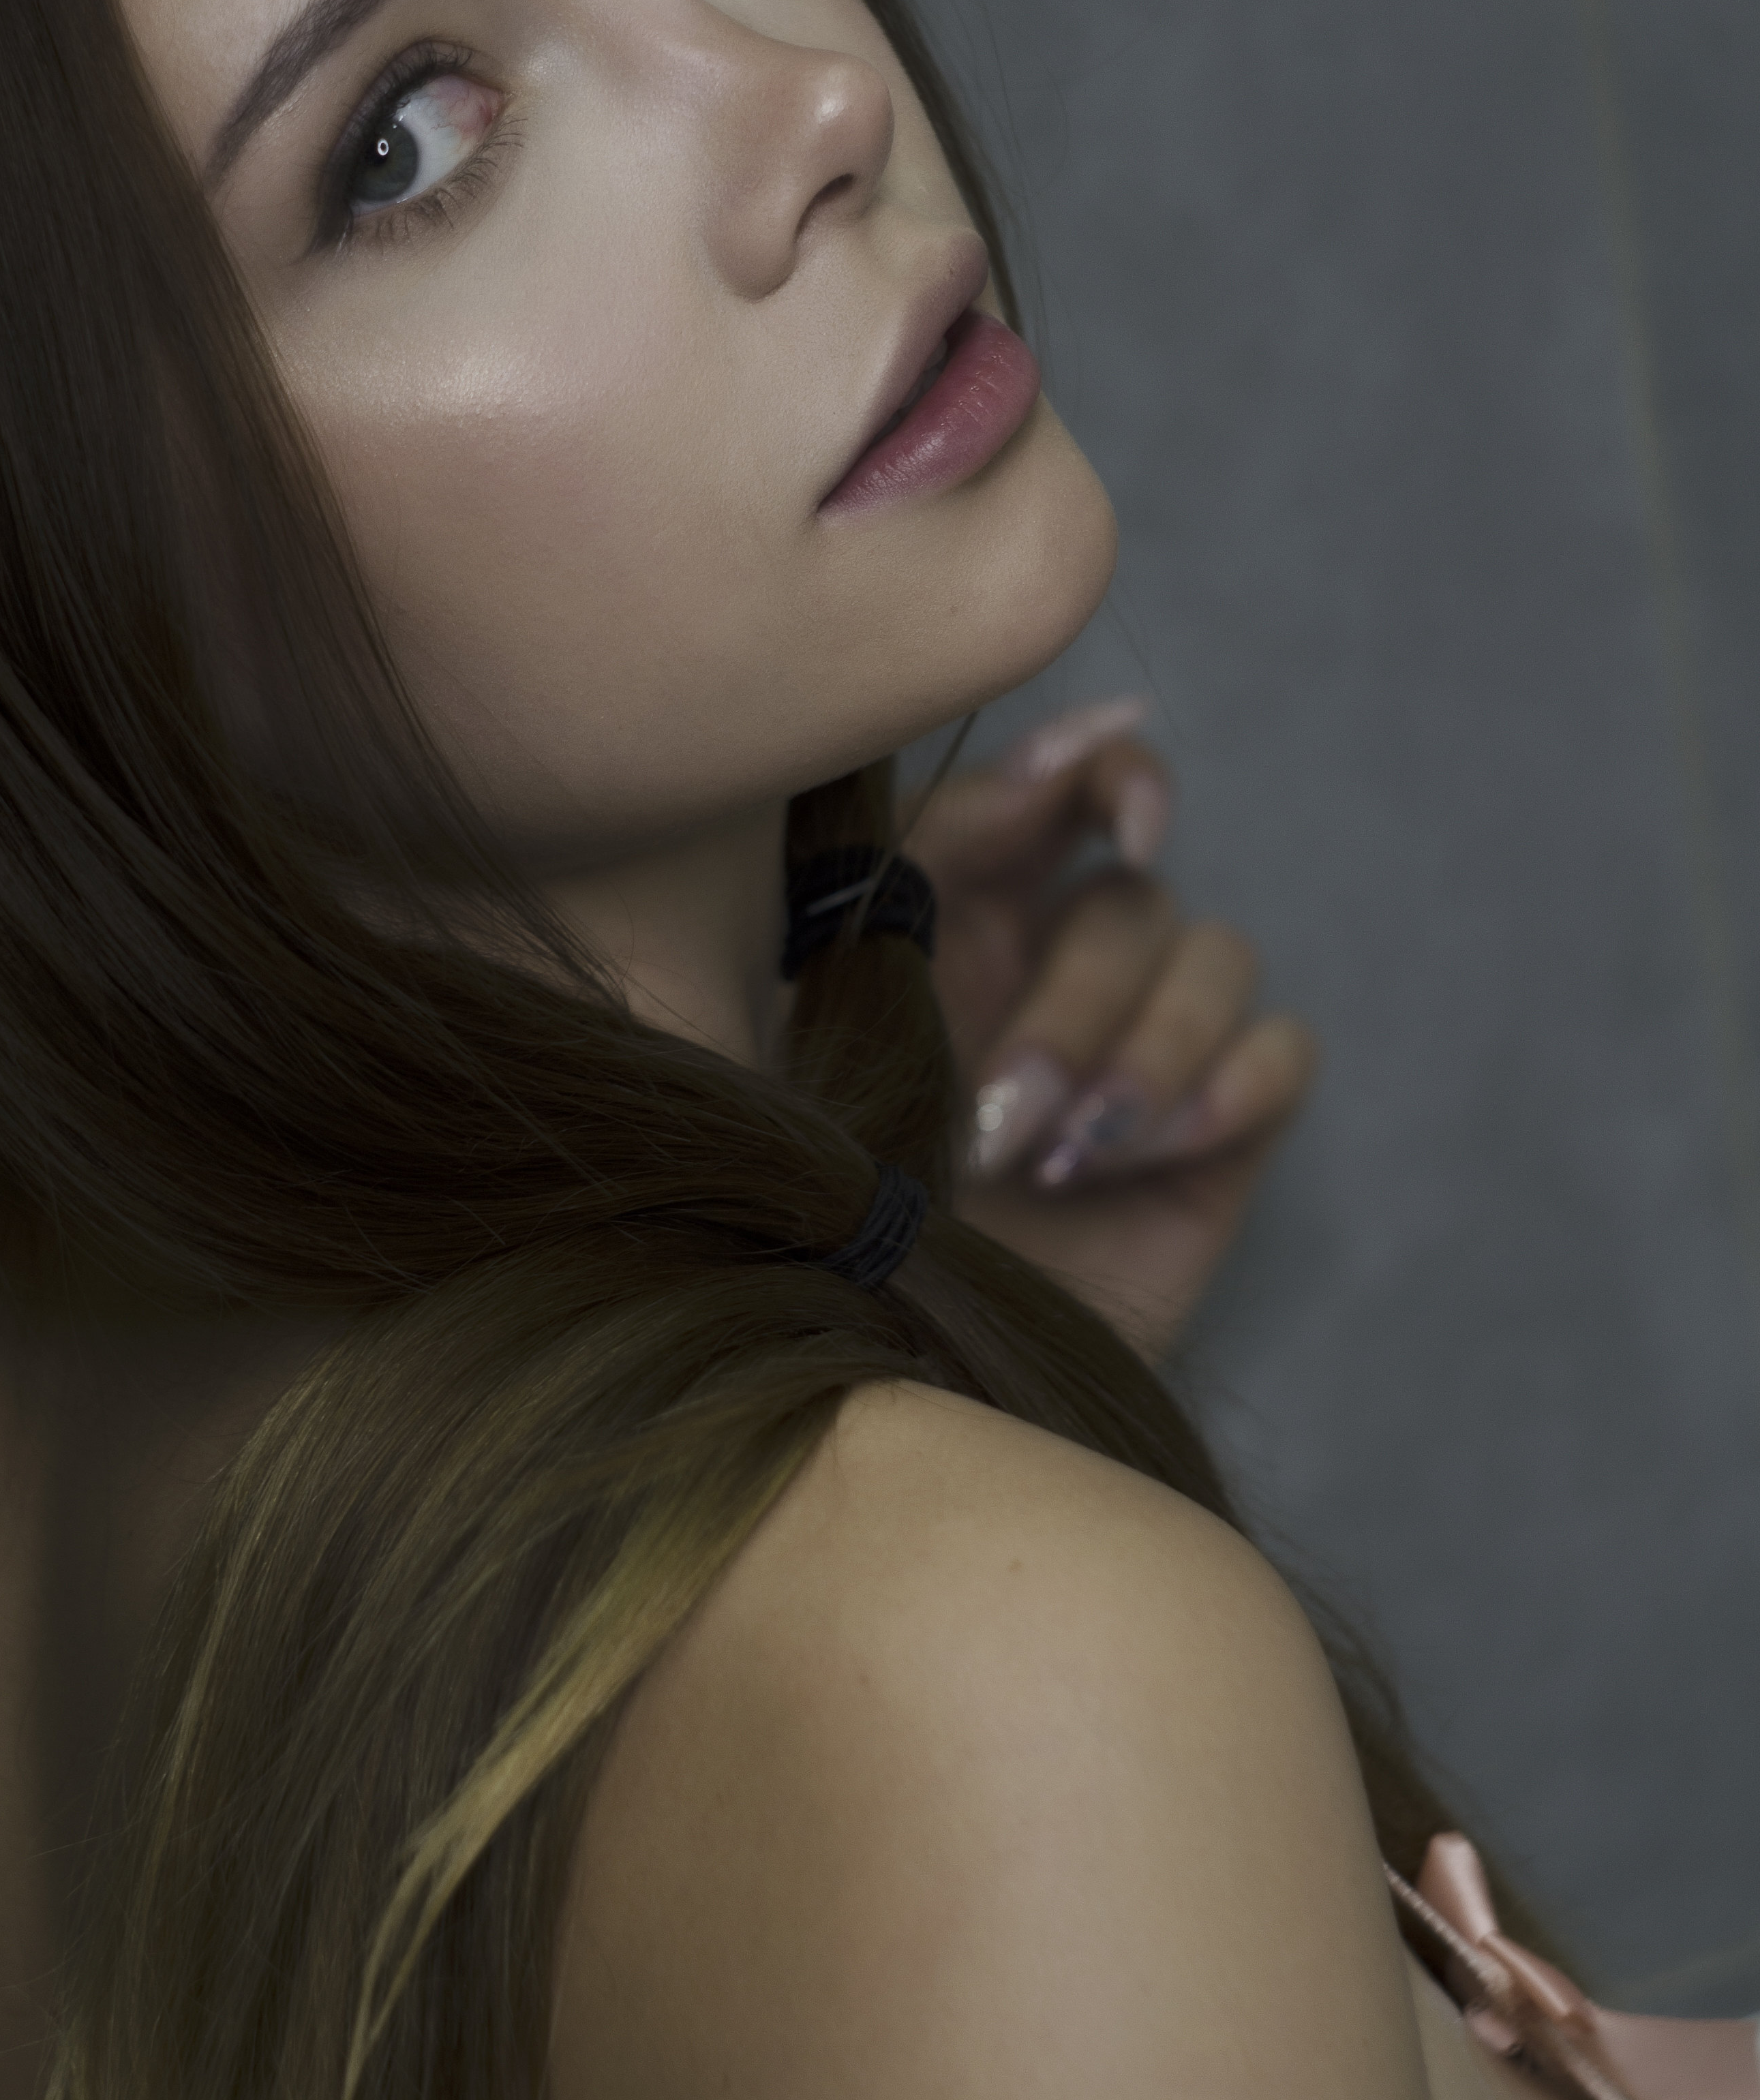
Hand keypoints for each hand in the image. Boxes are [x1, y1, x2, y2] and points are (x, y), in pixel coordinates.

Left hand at [903, 702, 1313, 1366]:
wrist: (871, 1363)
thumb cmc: (818, 1181)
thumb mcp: (840, 994)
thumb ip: (939, 848)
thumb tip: (1070, 736)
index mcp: (967, 905)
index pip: (1076, 783)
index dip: (1119, 778)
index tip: (1128, 828)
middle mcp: (1063, 960)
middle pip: (1134, 900)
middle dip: (1073, 1011)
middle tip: (997, 1126)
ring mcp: (1148, 1044)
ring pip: (1217, 959)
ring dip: (1140, 1059)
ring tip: (1054, 1162)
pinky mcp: (1217, 1132)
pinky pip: (1281, 1050)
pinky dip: (1220, 1093)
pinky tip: (1131, 1164)